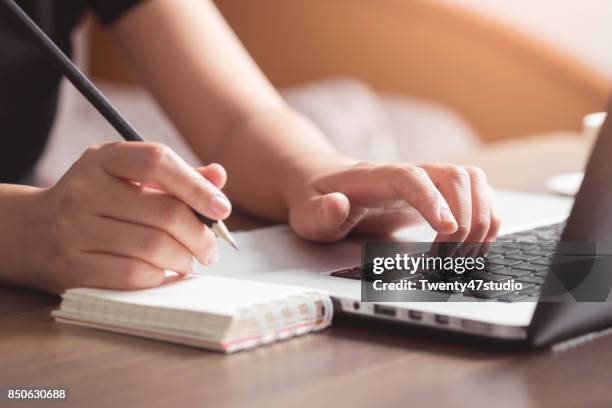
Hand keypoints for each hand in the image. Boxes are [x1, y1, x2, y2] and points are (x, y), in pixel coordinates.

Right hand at [23, 142, 230, 293]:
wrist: (29, 232)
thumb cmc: (95, 202)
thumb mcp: (126, 178)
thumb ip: (174, 177)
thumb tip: (218, 177)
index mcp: (102, 159)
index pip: (157, 161)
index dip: (197, 186)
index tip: (222, 208)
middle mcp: (84, 190)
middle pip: (164, 212)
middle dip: (200, 235)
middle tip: (210, 248)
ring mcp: (74, 230)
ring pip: (154, 247)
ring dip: (184, 258)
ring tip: (189, 260)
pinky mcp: (71, 267)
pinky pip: (133, 275)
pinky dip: (159, 277)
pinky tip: (164, 273)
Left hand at [287, 162, 500, 242]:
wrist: (324, 185)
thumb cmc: (317, 200)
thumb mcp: (307, 213)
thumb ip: (319, 213)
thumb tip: (337, 205)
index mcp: (374, 177)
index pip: (411, 178)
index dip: (433, 201)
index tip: (447, 231)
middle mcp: (407, 174)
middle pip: (453, 176)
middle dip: (465, 217)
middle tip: (451, 256)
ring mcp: (425, 182)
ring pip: (472, 180)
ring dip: (482, 217)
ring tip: (466, 254)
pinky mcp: (436, 195)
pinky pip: (476, 194)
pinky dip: (486, 217)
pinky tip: (475, 245)